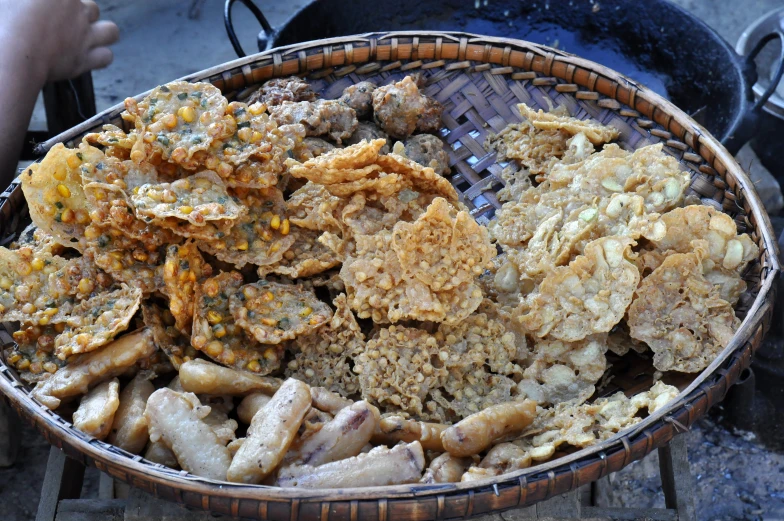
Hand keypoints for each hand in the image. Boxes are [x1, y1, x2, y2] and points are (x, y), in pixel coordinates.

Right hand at [1, 0, 118, 81]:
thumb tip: (32, 2)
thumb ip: (26, 0)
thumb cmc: (3, 21)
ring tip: (86, 36)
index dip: (64, 5)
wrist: (12, 53)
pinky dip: (101, 55)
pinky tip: (88, 55)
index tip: (53, 11)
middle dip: (81, 13)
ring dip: (102, 32)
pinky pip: (106, 56)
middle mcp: (77, 11)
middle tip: (63, 22)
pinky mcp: (83, 60)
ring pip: (111, 31)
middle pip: (92, 7)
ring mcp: (84, 36)